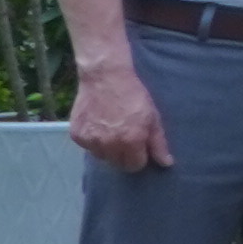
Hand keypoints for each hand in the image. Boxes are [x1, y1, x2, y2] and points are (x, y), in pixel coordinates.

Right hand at [64, 55, 168, 174]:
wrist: (106, 78)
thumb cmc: (134, 96)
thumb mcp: (153, 117)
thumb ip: (158, 143)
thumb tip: (166, 164)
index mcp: (130, 141)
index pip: (135, 166)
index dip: (139, 158)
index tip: (140, 148)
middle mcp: (109, 144)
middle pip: (117, 164)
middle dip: (124, 156)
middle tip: (126, 138)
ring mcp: (90, 140)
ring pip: (102, 157)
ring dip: (108, 149)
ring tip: (112, 131)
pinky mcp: (77, 135)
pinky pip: (88, 147)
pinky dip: (94, 141)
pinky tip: (99, 126)